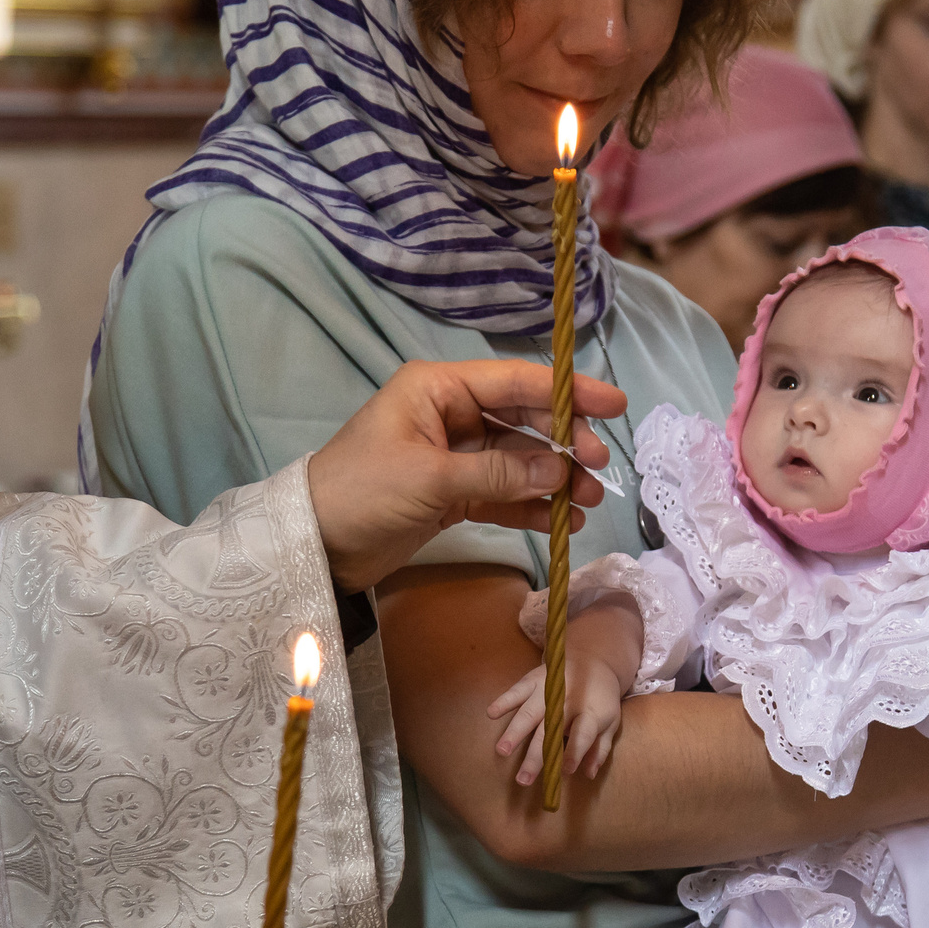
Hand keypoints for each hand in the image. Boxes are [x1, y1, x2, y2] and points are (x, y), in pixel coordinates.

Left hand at [306, 359, 627, 593]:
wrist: (315, 546)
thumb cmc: (360, 494)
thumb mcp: (429, 479)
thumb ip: (497, 472)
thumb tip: (559, 470)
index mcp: (437, 389)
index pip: (514, 381)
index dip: (567, 391)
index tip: (613, 405)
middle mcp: (450, 414)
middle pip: (523, 419)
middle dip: (565, 441)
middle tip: (599, 466)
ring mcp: (453, 455)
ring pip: (520, 459)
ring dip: (554, 478)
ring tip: (585, 502)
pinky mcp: (453, 493)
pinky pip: (505, 491)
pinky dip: (532, 505)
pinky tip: (560, 520)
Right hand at [489, 652, 627, 784]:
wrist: (593, 657)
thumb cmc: (600, 698)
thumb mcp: (610, 722)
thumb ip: (600, 749)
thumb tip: (587, 774)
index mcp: (592, 711)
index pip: (584, 734)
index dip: (575, 752)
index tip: (565, 770)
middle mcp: (569, 700)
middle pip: (551, 729)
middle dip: (536, 755)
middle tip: (523, 779)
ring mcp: (549, 688)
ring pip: (530, 712)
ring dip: (515, 732)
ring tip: (502, 751)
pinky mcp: (534, 679)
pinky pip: (517, 691)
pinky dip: (504, 701)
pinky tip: (491, 713)